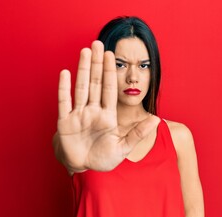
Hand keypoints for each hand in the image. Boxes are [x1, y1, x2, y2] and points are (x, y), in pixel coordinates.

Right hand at [56, 40, 158, 171]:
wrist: (84, 168)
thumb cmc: (103, 158)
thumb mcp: (124, 147)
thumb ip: (138, 133)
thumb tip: (157, 119)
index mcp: (107, 116)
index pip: (109, 89)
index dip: (110, 72)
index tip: (111, 55)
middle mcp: (93, 111)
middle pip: (95, 83)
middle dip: (96, 64)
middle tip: (98, 43)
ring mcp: (78, 115)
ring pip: (81, 88)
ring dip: (83, 69)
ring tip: (85, 51)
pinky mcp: (65, 122)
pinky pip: (64, 102)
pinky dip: (64, 88)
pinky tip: (65, 73)